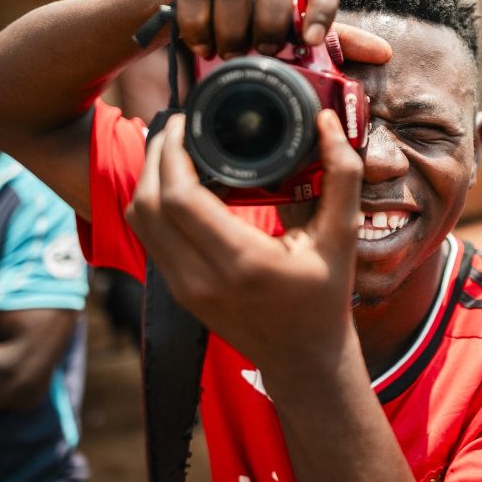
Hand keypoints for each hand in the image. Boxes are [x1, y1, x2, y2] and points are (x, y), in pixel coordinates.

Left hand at [125, 110, 361, 379]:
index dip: (173, 152)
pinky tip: (177, 182)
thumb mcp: (343, 236)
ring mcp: (184, 288)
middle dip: (156, 156)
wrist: (303, 359)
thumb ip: (341, 176)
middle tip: (179, 126)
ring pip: (139, 220)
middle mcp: (203, 277)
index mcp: (242, 261)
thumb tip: (326, 122)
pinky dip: (154, 203)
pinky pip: (149, 237)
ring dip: (149, 178)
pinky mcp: (178, 291)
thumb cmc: (324, 297)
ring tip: (174, 148)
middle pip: (148, 204)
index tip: (188, 122)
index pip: (179, 198)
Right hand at [160, 0, 343, 58]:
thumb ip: (337, 37)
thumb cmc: (254, 7)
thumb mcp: (295, 21)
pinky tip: (202, 44)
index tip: (312, 42)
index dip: (324, 6)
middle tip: (264, 53)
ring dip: (232, 28)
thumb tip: (384, 54)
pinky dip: (199, 24)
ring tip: (230, 53)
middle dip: (271, 22)